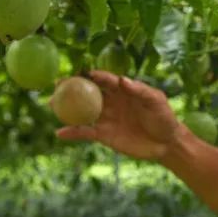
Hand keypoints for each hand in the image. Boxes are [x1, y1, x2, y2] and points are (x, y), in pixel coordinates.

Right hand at [54, 71, 182, 160]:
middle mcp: (111, 102)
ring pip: (82, 111)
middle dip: (72, 87)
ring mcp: (106, 118)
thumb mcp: (156, 101)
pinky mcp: (104, 135)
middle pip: (88, 92)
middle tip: (58, 83)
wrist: (166, 143)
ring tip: (51, 104)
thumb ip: (140, 90)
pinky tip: (60, 133)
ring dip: (67, 108)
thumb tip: (122, 80)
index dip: (94, 75)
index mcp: (123, 90)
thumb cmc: (164, 117)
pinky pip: (85, 132)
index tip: (83, 73)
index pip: (105, 80)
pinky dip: (73, 133)